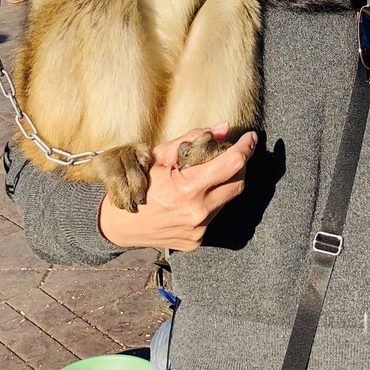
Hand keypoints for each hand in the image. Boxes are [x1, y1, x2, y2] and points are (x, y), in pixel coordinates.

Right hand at [98, 123, 256, 250]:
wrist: (118, 224)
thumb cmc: (138, 183)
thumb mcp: (160, 155)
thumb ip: (193, 139)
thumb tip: (224, 128)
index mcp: (188, 188)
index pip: (233, 163)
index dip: (246, 147)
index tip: (251, 137)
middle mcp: (197, 212)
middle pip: (238, 183)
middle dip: (239, 165)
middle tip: (230, 153)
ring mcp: (198, 230)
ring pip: (228, 199)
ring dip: (224, 183)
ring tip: (207, 175)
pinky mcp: (196, 241)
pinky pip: (215, 215)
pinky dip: (211, 201)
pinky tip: (195, 196)